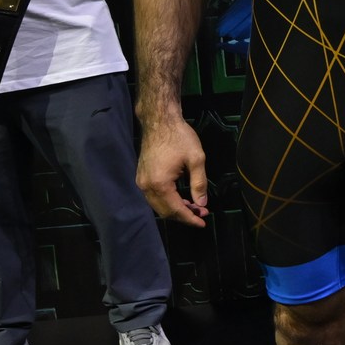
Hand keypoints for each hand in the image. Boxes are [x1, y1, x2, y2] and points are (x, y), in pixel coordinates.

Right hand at [135, 111, 209, 226]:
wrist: (159, 121)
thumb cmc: (180, 137)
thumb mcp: (196, 159)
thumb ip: (199, 184)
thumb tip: (202, 204)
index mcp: (159, 184)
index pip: (176, 210)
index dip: (190, 219)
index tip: (203, 223)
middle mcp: (146, 187)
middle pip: (165, 211)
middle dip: (184, 215)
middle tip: (202, 214)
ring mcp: (141, 182)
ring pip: (159, 205)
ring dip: (176, 209)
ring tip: (194, 207)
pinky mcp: (141, 177)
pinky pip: (154, 197)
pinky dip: (168, 201)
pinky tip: (181, 198)